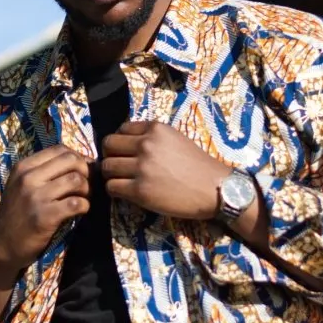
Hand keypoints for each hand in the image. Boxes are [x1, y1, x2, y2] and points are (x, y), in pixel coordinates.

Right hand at [0, 146, 90, 322]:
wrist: (1, 246)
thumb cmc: (16, 215)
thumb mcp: (21, 186)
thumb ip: (44, 172)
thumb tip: (80, 161)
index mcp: (23, 167)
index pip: (59, 149)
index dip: (78, 156)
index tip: (83, 169)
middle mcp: (28, 178)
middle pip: (71, 160)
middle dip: (86, 171)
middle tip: (87, 184)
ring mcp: (36, 197)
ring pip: (76, 180)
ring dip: (87, 189)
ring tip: (84, 198)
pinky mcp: (45, 216)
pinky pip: (76, 203)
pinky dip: (85, 206)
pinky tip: (80, 211)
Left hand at [101, 121, 229, 219]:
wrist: (216, 189)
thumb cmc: (199, 166)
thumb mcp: (176, 139)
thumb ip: (153, 137)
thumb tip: (127, 143)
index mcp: (156, 129)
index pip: (121, 129)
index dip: (120, 142)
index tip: (124, 152)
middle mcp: (146, 145)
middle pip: (108, 145)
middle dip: (110, 156)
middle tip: (118, 166)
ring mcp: (142, 168)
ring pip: (107, 167)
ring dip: (111, 175)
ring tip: (122, 181)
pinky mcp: (140, 191)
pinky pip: (112, 187)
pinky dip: (114, 190)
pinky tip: (125, 192)